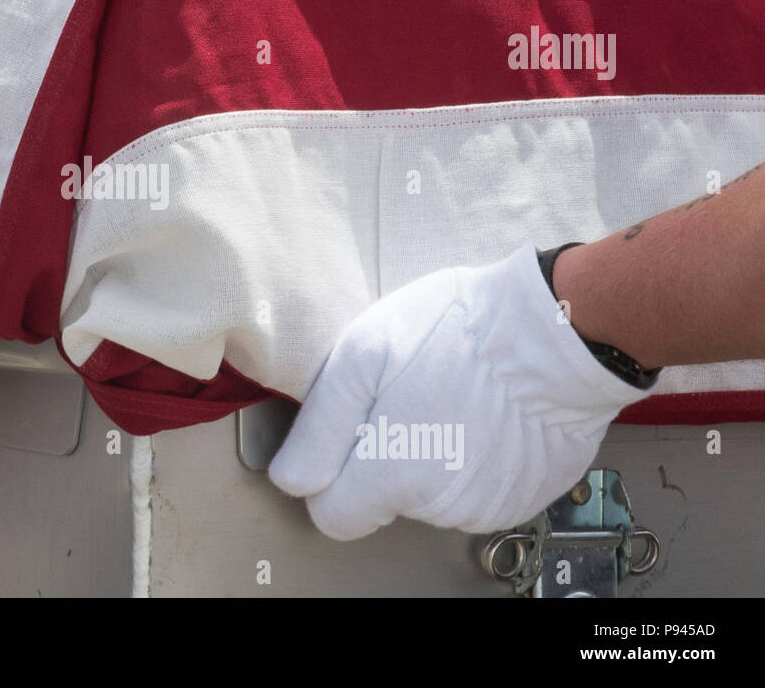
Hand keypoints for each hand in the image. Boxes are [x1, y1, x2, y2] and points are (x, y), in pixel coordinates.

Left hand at [269, 244, 647, 538]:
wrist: (555, 330)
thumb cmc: (457, 330)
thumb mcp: (361, 357)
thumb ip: (319, 429)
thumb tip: (292, 479)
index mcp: (394, 476)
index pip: (334, 517)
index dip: (332, 477)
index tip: (349, 439)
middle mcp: (440, 505)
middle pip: (383, 501)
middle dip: (383, 458)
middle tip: (403, 400)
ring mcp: (488, 504)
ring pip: (431, 494)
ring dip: (431, 455)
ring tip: (450, 397)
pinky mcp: (525, 495)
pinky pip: (477, 488)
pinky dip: (475, 458)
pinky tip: (483, 414)